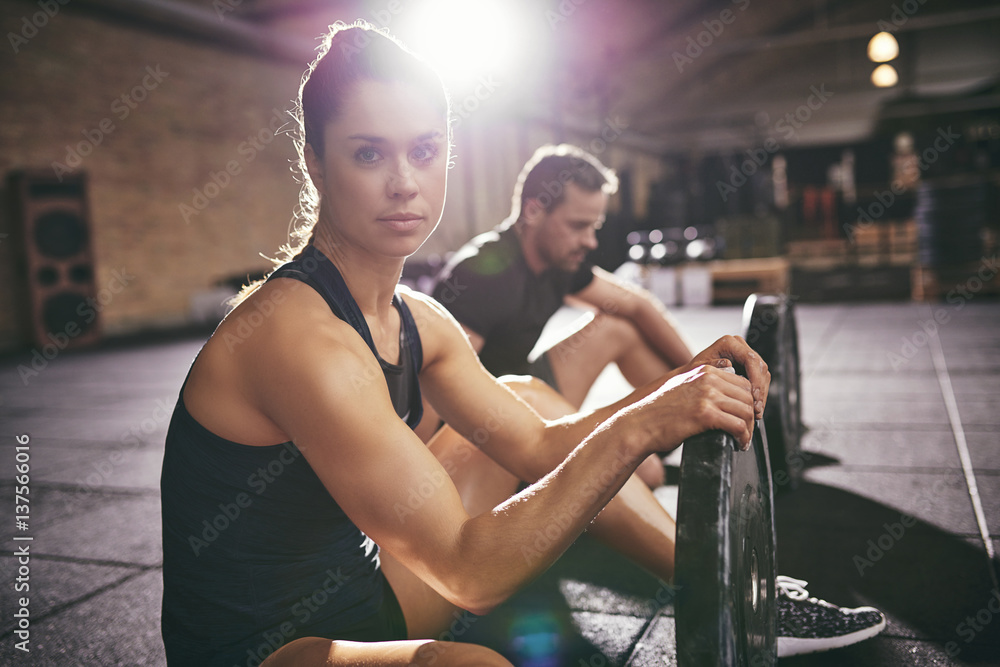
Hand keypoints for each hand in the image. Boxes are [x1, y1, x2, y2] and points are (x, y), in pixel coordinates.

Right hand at [640, 362, 755, 451]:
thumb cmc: (655, 410)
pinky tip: (738, 444)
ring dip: (749, 429)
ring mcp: (706, 395)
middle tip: (746, 432)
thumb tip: (724, 385)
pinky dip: (743, 437)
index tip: (744, 416)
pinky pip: (738, 425)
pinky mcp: (705, 414)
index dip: (747, 401)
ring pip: (747, 411)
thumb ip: (702, 381)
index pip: (742, 382)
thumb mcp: (680, 385)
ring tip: (743, 440)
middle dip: (750, 415)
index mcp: (703, 369)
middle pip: (748, 395)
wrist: (636, 424)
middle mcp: (707, 378)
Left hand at [687, 335, 770, 420]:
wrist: (689, 380)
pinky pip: (760, 381)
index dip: (755, 380)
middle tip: (756, 409)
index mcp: (729, 343)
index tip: (753, 397)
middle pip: (760, 368)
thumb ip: (714, 367)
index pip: (751, 359)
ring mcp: (746, 356)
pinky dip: (759, 396)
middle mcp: (740, 347)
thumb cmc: (692, 375)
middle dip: (760, 390)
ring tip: (755, 412)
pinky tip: (754, 409)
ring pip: (763, 376)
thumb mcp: (699, 372)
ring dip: (761, 395)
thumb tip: (729, 365)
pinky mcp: (749, 367)